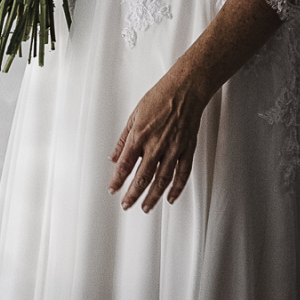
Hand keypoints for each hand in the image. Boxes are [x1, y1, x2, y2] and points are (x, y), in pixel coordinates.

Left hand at [109, 65, 210, 211]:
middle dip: (133, 194)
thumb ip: (123, 139)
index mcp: (139, 136)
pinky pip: (182, 174)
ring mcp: (173, 149)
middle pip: (142, 176)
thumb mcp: (133, 116)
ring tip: (146, 207)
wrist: (184, 91)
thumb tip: (113, 157)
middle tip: (126, 205)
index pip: (125, 164)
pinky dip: (177, 188)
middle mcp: (155, 145)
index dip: (118, 180)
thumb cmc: (159, 98)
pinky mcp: (187, 150)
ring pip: (162, 180)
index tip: (113, 190)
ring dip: (153, 196)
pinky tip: (170, 197)